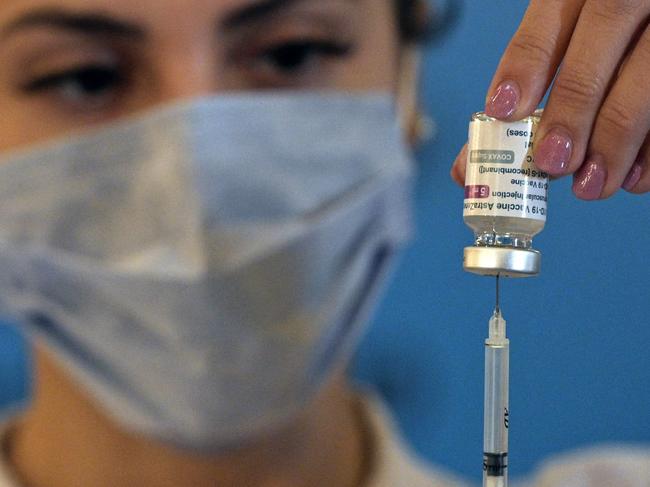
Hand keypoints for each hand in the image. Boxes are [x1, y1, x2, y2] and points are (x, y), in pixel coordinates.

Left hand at [451, 0, 649, 198]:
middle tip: (552, 162)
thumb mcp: (564, 47)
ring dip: (617, 140)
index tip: (503, 110)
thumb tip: (465, 166)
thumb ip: (522, 94)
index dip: (524, 66)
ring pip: (649, 75)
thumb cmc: (598, 47)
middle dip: (572, 110)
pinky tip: (634, 178)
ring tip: (591, 185)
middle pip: (598, 45)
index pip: (549, 22)